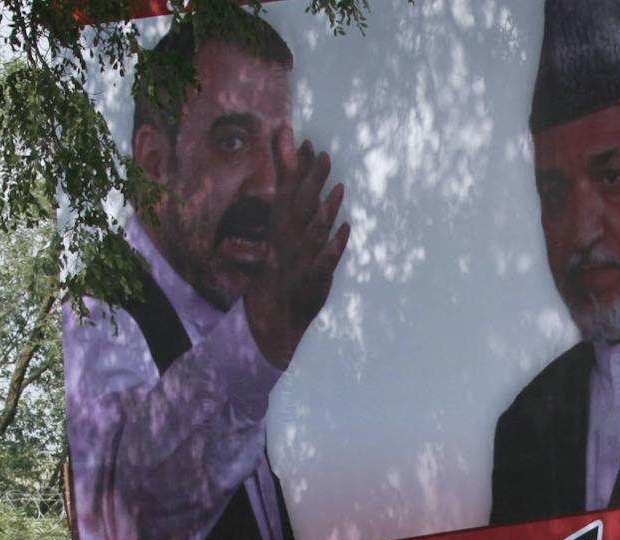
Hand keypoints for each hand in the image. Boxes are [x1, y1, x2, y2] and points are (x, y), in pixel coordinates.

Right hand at [244, 126, 350, 369]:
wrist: (273, 318)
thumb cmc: (282, 267)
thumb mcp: (283, 228)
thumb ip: (287, 188)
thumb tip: (288, 154)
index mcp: (280, 228)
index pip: (286, 192)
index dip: (295, 167)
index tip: (303, 140)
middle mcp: (287, 241)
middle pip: (299, 207)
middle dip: (309, 182)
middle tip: (322, 155)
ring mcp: (299, 262)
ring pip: (312, 233)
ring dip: (323, 212)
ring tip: (337, 190)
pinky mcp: (310, 283)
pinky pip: (322, 264)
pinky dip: (332, 248)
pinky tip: (345, 231)